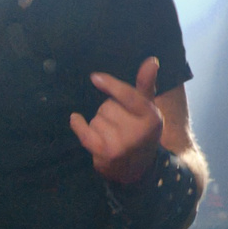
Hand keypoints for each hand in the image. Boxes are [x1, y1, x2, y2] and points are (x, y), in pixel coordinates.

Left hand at [71, 57, 163, 185]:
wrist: (139, 168)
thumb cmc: (141, 131)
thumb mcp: (147, 109)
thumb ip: (146, 84)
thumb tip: (152, 60)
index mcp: (151, 117)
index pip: (128, 95)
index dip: (111, 85)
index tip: (94, 77)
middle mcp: (138, 131)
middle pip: (108, 106)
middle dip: (110, 111)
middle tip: (120, 124)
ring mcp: (122, 144)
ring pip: (96, 119)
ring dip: (99, 123)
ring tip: (112, 134)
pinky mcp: (106, 153)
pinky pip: (85, 133)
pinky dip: (78, 125)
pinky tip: (75, 119)